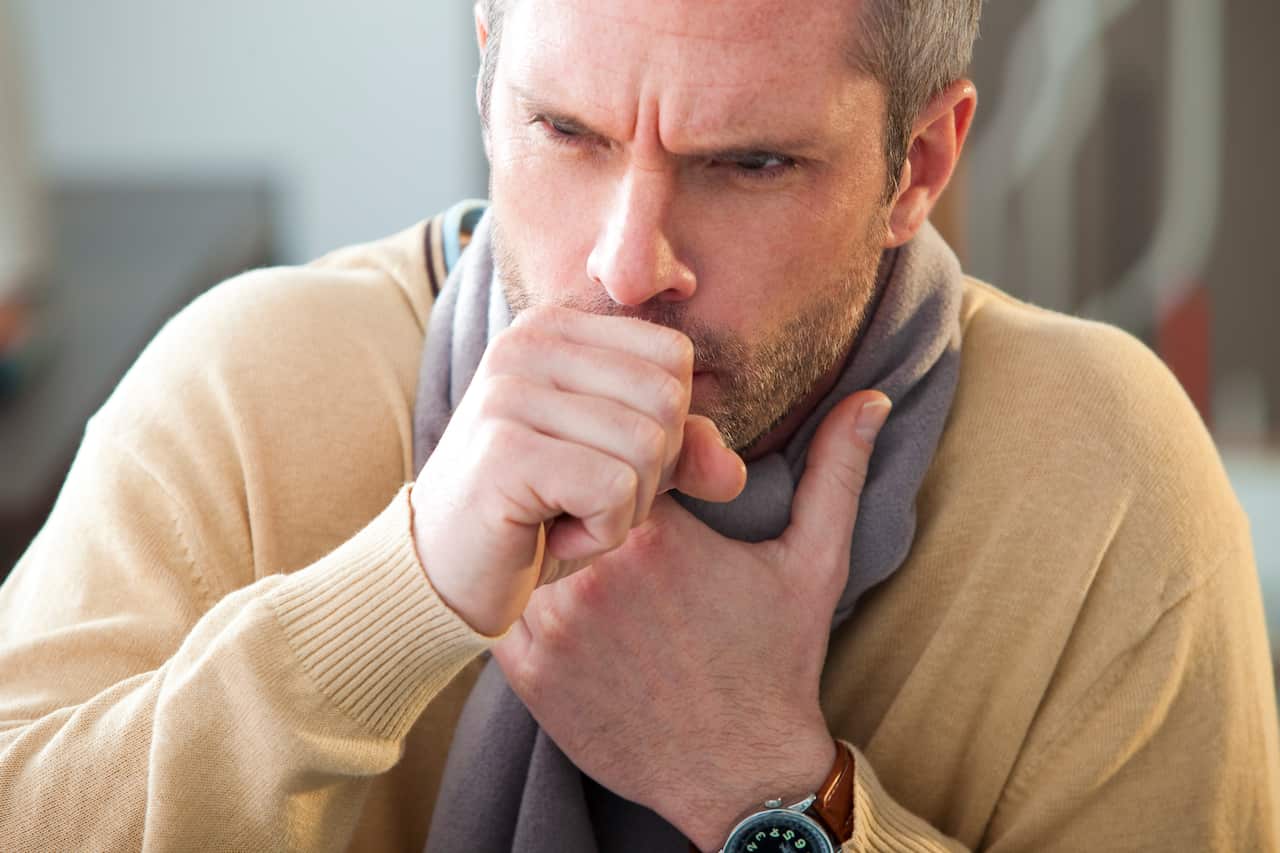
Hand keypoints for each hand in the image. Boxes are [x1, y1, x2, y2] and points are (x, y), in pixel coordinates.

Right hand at [411, 305, 746, 635]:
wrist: (440, 576)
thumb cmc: (534, 516)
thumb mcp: (621, 474)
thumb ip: (683, 454)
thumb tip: (733, 472)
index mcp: (555, 328)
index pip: (673, 358)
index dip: (665, 429)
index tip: (600, 464)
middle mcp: (527, 342)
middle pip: (667, 400)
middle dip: (648, 474)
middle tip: (582, 500)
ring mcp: (509, 392)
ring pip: (647, 448)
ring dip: (621, 510)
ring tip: (561, 517)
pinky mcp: (505, 450)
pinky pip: (614, 491)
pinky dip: (598, 535)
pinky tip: (546, 536)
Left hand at [493, 391, 890, 850]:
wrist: (740, 773)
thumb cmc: (777, 662)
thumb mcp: (815, 561)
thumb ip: (836, 471)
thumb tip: (871, 398)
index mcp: (659, 532)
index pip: (615, 452)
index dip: (630, 461)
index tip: (653, 487)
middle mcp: (595, 571)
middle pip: (564, 493)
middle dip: (584, 498)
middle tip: (609, 519)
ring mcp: (554, 623)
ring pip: (525, 544)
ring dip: (547, 542)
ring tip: (580, 556)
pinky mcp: (527, 671)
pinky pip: (502, 604)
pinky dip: (522, 595)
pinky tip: (564, 607)